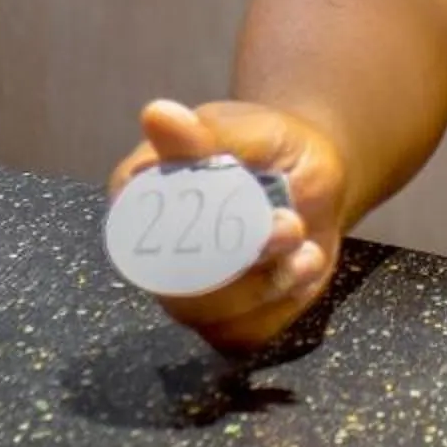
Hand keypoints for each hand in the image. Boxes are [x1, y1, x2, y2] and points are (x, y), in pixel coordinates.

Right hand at [107, 97, 345, 351]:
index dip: (175, 215)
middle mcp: (152, 252)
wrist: (314, 183)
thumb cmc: (271, 148)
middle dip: (236, 256)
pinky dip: (282, 303)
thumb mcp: (252, 129)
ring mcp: (186, 295)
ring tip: (306, 247)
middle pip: (172, 276)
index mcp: (143, 191)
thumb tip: (157, 115)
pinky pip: (245, 331)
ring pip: (210, 312)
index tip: (229, 197)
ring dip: (266, 282)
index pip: (132, 211)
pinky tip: (303, 267)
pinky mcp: (224, 325)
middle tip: (289, 225)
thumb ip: (207, 134)